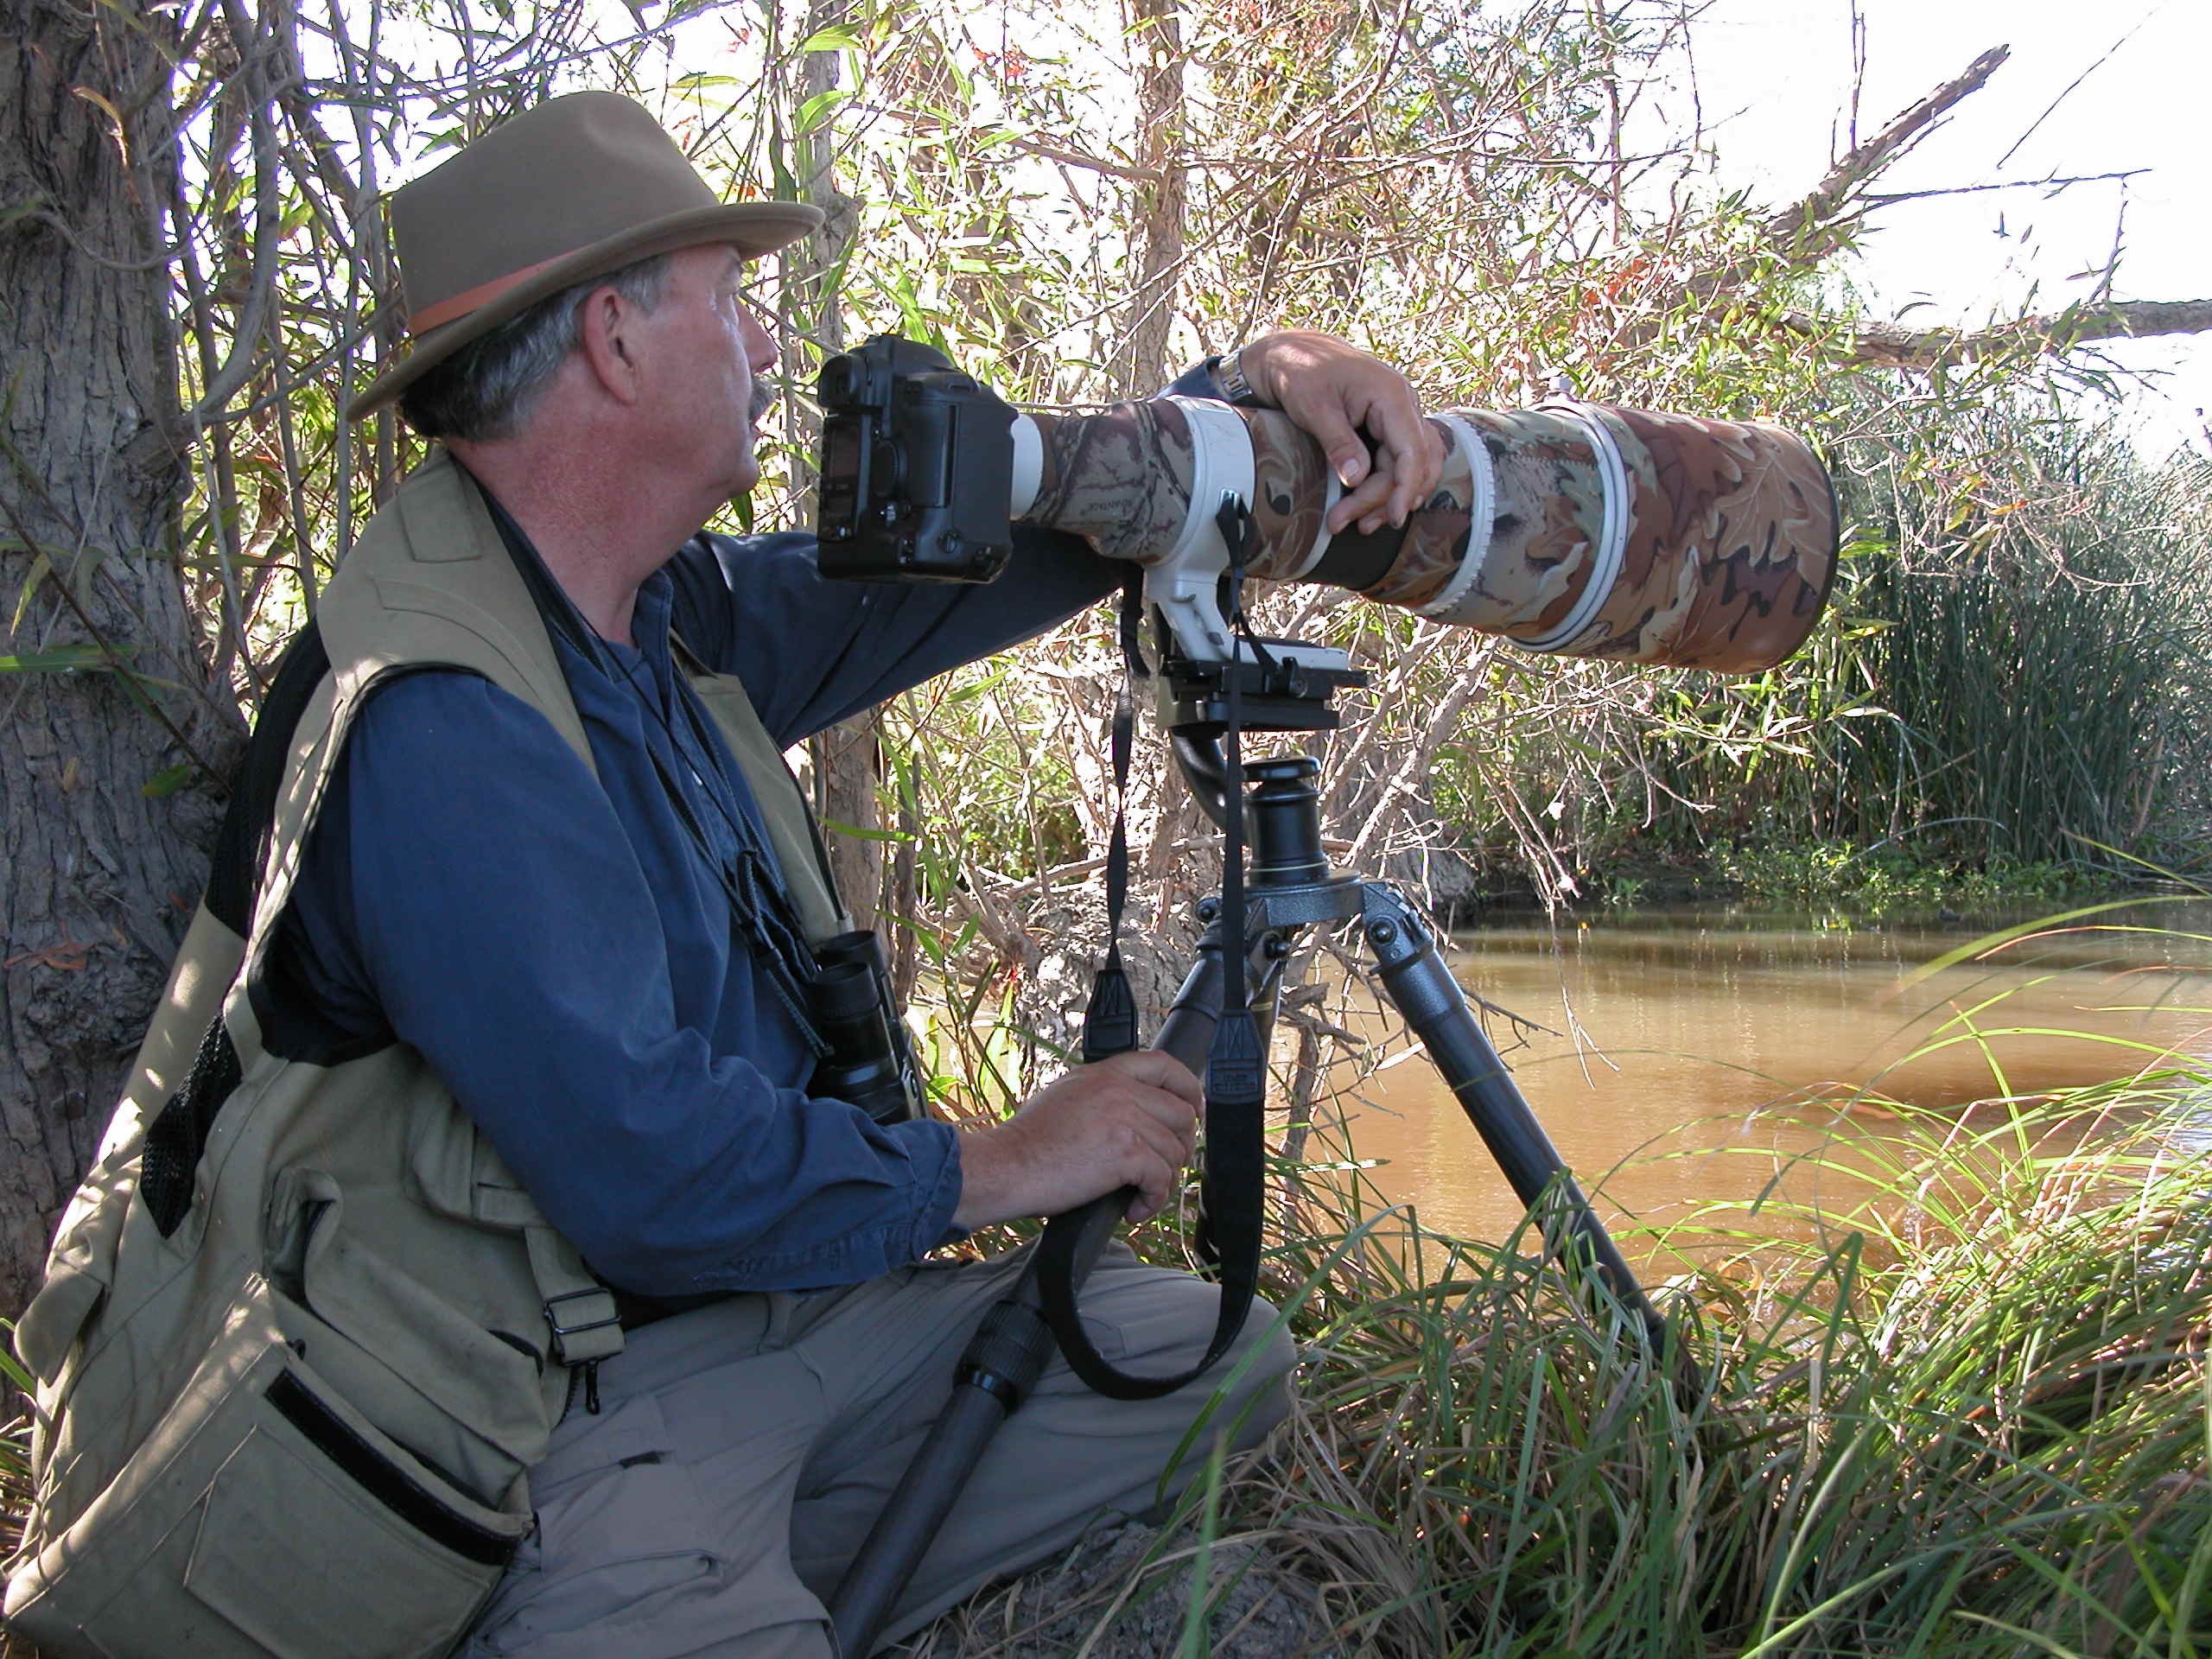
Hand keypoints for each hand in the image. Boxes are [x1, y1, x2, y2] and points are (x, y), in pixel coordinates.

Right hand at [951, 1050, 1202, 1228]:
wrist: (1005, 1167)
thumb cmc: (1028, 1143)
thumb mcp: (1066, 1096)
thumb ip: (1103, 1094)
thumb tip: (1135, 1111)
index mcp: (1104, 1073)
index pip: (1164, 1064)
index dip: (1189, 1087)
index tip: (1194, 1109)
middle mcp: (1118, 1089)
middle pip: (1181, 1113)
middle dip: (1179, 1146)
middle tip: (1161, 1168)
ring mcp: (1124, 1118)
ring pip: (1174, 1150)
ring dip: (1162, 1180)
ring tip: (1137, 1195)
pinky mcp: (1125, 1151)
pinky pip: (1161, 1178)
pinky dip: (1152, 1200)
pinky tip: (1133, 1209)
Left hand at [1235, 330, 1445, 534]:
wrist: (1294, 352)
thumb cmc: (1301, 372)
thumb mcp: (1314, 407)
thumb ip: (1338, 442)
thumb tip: (1357, 478)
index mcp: (1391, 395)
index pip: (1413, 450)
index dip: (1405, 487)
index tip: (1393, 517)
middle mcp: (1404, 404)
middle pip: (1411, 464)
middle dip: (1383, 499)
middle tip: (1344, 522)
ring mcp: (1399, 414)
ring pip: (1412, 465)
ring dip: (1389, 497)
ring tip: (1359, 524)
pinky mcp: (1389, 424)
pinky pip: (1401, 459)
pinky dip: (1389, 484)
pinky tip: (1372, 505)